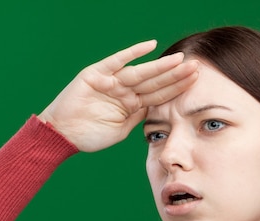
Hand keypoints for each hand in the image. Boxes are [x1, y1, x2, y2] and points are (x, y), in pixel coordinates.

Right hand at [38, 40, 197, 151]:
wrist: (63, 135)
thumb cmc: (89, 135)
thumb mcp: (121, 129)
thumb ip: (138, 117)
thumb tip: (157, 110)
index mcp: (132, 103)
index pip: (159, 95)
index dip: (177, 88)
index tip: (197, 82)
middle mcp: (124, 89)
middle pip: (155, 82)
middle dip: (175, 75)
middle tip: (197, 67)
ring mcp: (111, 81)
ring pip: (141, 72)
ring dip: (161, 67)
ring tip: (180, 61)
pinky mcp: (97, 74)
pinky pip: (117, 61)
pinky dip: (132, 53)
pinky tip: (150, 46)